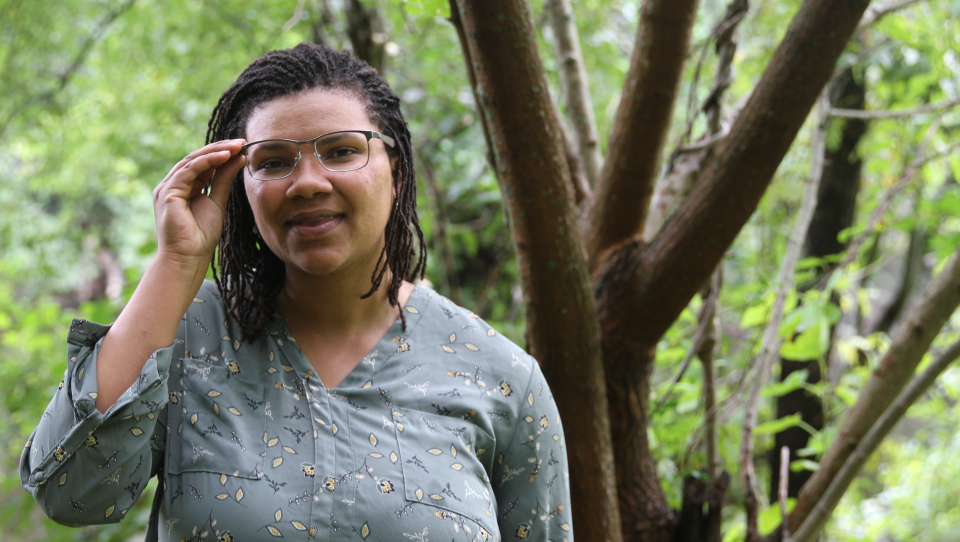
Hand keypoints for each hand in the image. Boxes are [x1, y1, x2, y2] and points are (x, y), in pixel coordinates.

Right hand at [152, 139, 246, 265]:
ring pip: (192, 161)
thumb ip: (224, 180)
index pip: (202, 164)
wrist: (188, 258)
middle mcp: (172, 185)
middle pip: (197, 159)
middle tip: (241, 142)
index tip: (242, 147)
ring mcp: (167, 188)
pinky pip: (188, 170)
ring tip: (236, 146)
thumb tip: (238, 158)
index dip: (221, 153)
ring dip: (216, 152)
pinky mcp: (167, 193)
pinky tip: (224, 156)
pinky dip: (207, 161)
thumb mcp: (217, 201)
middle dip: (220, 149)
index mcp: (182, 187)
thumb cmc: (201, 236)